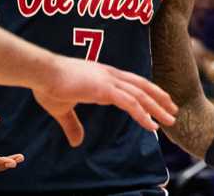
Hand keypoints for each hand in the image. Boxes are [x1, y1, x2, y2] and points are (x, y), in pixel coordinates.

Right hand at [31, 57, 177, 145]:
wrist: (40, 72)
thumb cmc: (48, 86)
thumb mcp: (62, 109)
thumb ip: (72, 125)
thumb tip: (77, 141)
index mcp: (102, 75)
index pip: (131, 82)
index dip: (146, 92)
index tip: (158, 101)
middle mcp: (109, 75)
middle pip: (142, 86)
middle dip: (159, 98)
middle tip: (173, 109)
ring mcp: (108, 81)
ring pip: (141, 95)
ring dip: (157, 108)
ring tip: (170, 120)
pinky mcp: (104, 89)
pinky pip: (130, 103)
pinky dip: (143, 114)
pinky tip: (152, 125)